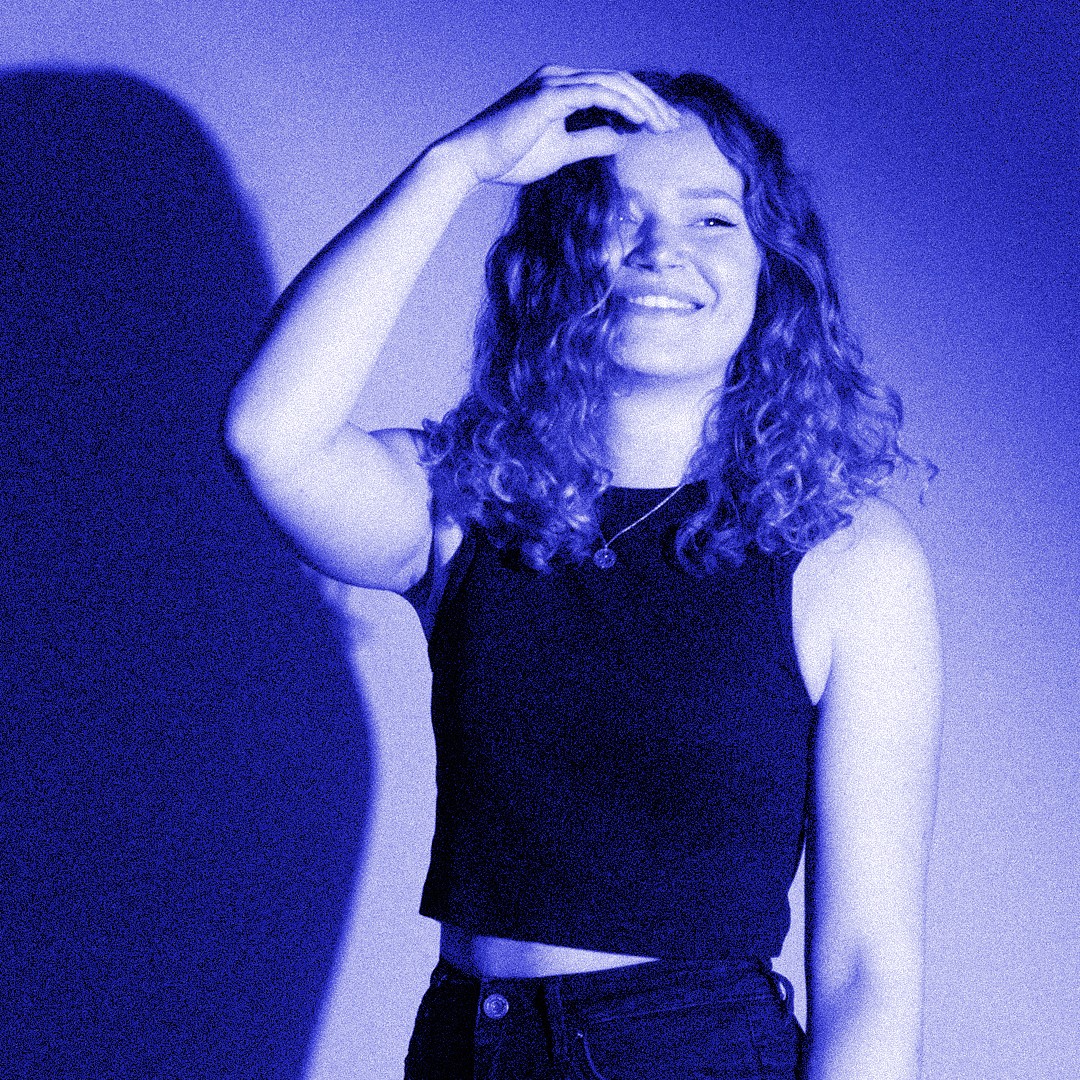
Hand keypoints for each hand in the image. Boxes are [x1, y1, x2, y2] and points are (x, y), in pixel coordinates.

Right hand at [433, 66, 680, 186]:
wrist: (472, 160)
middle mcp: (559, 76)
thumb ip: (592, 141)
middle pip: (618, 81)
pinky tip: (641, 121)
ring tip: (663, 124)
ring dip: (643, 103)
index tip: (662, 126)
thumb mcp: (561, 151)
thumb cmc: (509, 157)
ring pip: (613, 83)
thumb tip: (622, 139)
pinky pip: (597, 93)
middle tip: (673, 124)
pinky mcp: (550, 95)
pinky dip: (623, 105)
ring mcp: (554, 82)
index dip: (641, 106)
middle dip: (650, 102)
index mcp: (561, 87)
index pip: (610, 89)